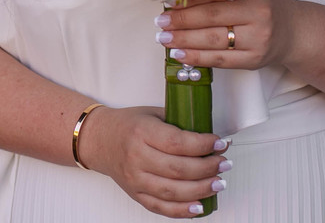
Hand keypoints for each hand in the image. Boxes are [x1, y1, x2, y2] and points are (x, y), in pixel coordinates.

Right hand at [78, 105, 230, 217]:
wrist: (99, 139)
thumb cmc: (128, 125)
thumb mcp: (151, 114)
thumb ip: (178, 123)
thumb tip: (210, 136)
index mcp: (141, 132)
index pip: (178, 143)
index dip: (203, 145)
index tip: (220, 143)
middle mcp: (137, 157)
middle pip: (179, 169)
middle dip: (208, 168)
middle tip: (224, 163)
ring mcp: (135, 179)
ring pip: (174, 191)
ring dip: (202, 189)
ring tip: (219, 183)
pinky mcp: (136, 194)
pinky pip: (161, 208)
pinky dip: (183, 211)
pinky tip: (200, 206)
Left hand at [156, 0, 295, 69]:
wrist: (294, 32)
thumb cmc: (262, 7)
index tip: (167, 0)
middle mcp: (259, 13)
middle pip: (212, 16)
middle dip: (181, 20)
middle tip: (160, 21)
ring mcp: (258, 39)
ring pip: (214, 40)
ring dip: (184, 40)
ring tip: (163, 38)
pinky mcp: (255, 60)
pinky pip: (220, 60)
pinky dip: (197, 58)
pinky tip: (179, 55)